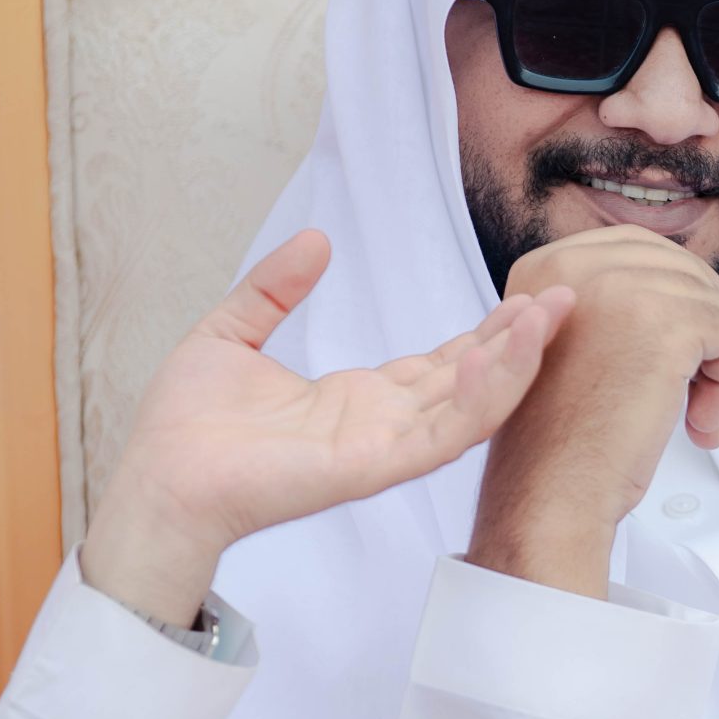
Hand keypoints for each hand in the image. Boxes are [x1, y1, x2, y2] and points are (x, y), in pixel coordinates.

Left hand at [79, 228, 573, 628]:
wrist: (157, 479)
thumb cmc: (185, 428)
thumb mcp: (232, 333)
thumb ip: (274, 289)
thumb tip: (315, 239)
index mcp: (356, 401)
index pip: (438, 365)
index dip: (482, 331)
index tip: (523, 297)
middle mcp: (379, 426)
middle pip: (468, 381)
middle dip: (518, 342)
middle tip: (562, 298)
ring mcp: (381, 450)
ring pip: (468, 407)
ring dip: (512, 362)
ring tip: (547, 316)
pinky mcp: (370, 468)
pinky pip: (439, 435)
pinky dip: (474, 397)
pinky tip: (498, 357)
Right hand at [467, 226, 718, 598]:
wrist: (549, 491)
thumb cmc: (558, 441)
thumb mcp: (573, 350)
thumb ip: (617, 311)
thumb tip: (713, 296)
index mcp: (546, 268)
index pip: (634, 247)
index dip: (680, 280)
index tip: (710, 314)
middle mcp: (577, 266)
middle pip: (679, 269)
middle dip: (706, 321)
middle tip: (718, 376)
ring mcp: (622, 290)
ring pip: (709, 305)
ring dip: (718, 365)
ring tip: (700, 416)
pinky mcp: (666, 325)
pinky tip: (702, 424)